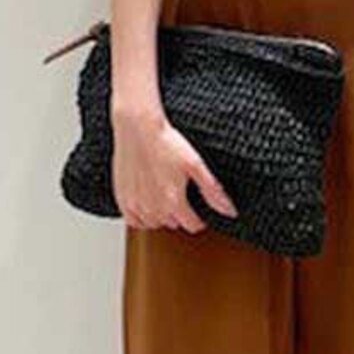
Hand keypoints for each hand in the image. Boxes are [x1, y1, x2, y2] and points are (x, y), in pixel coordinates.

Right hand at [113, 110, 237, 232]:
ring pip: (154, 223)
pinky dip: (142, 217)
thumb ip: (213, 191)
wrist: (138, 128)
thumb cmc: (166, 143)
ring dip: (162, 215)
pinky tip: (147, 203)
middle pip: (174, 224)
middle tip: (180, 194)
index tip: (198, 210)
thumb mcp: (196, 164)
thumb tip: (230, 211)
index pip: (192, 225)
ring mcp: (136, 205)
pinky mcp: (123, 199)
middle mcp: (154, 208)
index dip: (199, 219)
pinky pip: (134, 221)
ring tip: (164, 196)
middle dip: (180, 214)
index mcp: (173, 202)